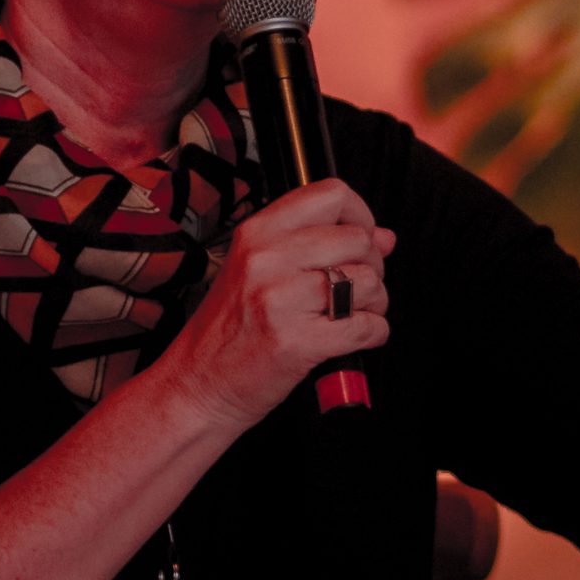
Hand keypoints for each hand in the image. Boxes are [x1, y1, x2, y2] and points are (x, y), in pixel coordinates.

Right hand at [164, 179, 392, 432]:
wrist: (196, 384)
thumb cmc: (227, 332)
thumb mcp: (260, 271)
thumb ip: (319, 246)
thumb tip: (383, 237)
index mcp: (257, 233)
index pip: (331, 194)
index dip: (360, 215)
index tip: (362, 238)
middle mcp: (267, 258)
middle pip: (358, 239)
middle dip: (373, 266)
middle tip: (359, 287)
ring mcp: (281, 299)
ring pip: (368, 283)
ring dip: (375, 303)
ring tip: (354, 314)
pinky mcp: (298, 342)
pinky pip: (366, 327)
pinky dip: (373, 334)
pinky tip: (355, 337)